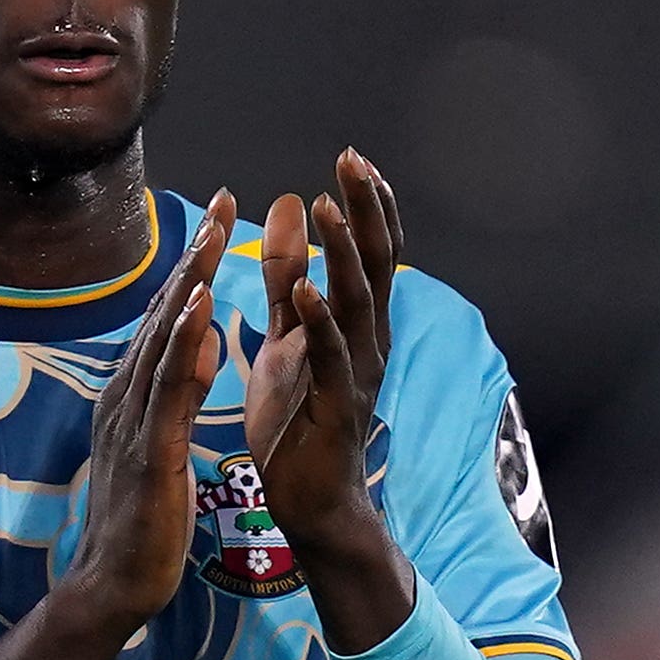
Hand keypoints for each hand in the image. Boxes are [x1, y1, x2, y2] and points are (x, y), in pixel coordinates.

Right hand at [55, 189, 237, 641]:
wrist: (112, 586)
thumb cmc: (140, 525)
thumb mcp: (161, 447)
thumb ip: (175, 394)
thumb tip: (201, 345)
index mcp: (131, 398)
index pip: (164, 322)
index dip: (188, 269)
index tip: (214, 222)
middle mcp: (124, 399)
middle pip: (161, 315)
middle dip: (190, 256)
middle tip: (218, 201)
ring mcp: (131, 423)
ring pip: (162, 341)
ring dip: (186, 285)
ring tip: (212, 235)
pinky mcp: (148, 453)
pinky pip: (167, 391)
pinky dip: (183, 345)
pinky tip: (200, 309)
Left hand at [245, 149, 400, 540]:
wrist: (311, 501)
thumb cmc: (298, 419)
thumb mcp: (285, 335)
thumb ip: (284, 275)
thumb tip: (286, 204)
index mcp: (355, 322)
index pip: (370, 252)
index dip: (365, 206)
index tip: (351, 158)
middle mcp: (368, 341)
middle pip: (375, 265)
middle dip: (365, 212)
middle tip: (352, 161)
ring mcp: (357, 374)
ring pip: (357, 303)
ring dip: (342, 255)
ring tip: (327, 209)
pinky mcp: (336, 407)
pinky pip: (331, 358)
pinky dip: (320, 322)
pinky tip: (305, 291)